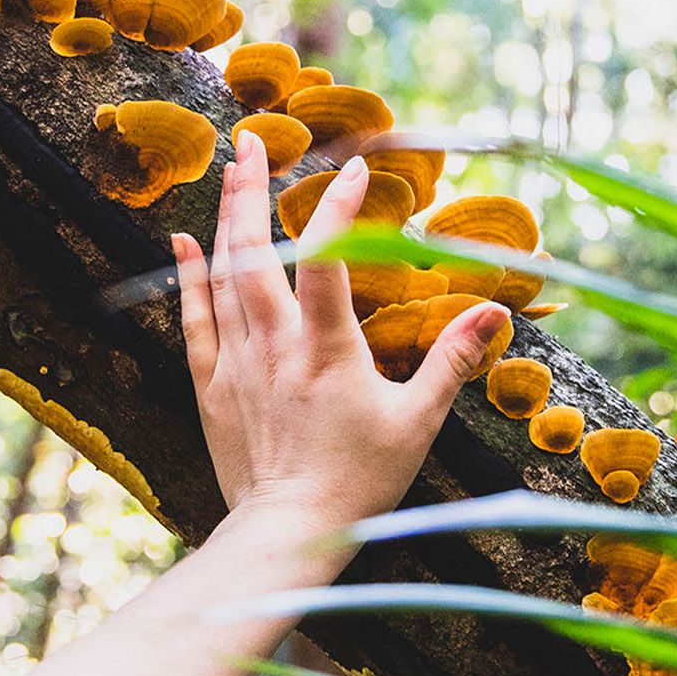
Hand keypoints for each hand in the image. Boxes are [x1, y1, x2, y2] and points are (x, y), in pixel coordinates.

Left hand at [173, 128, 509, 542]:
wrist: (288, 535)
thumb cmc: (360, 482)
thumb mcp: (418, 422)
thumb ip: (453, 361)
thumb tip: (493, 313)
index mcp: (327, 349)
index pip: (327, 260)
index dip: (338, 209)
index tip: (355, 169)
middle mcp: (275, 346)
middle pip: (254, 251)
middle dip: (252, 189)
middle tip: (255, 140)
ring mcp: (237, 363)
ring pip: (223, 275)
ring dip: (226, 217)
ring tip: (231, 168)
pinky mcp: (213, 386)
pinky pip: (194, 319)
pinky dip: (188, 277)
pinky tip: (183, 241)